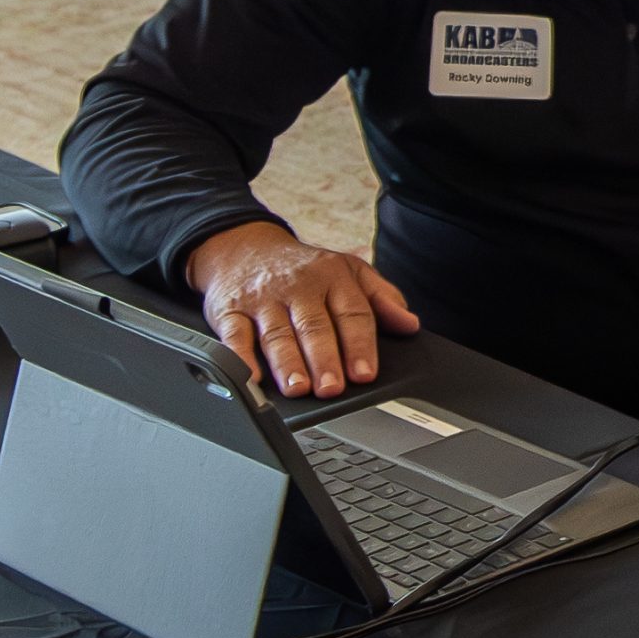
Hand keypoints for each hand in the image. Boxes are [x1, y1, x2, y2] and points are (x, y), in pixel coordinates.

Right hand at [186, 220, 419, 397]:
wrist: (245, 248)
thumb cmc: (305, 269)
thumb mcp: (350, 272)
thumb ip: (381, 298)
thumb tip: (409, 324)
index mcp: (334, 277)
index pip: (352, 313)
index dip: (360, 345)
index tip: (365, 373)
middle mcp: (299, 287)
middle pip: (314, 326)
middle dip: (324, 359)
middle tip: (332, 388)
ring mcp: (263, 299)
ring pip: (277, 333)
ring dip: (287, 363)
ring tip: (298, 388)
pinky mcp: (229, 310)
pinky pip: (234, 334)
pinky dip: (240, 357)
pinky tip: (251, 377)